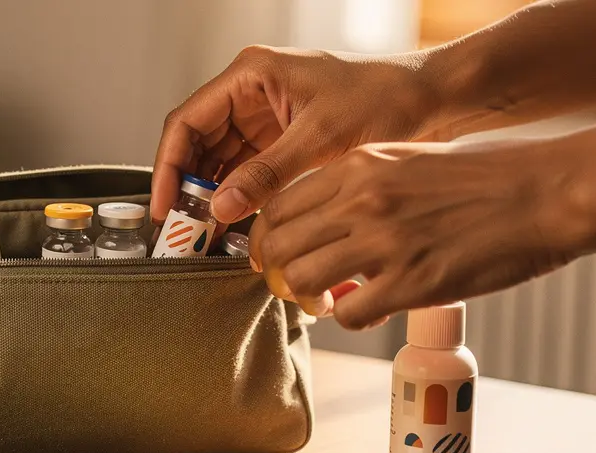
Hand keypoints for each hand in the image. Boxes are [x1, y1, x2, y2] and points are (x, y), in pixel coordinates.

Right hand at [151, 46, 438, 224]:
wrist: (429, 100)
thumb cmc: (384, 99)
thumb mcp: (321, 139)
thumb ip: (267, 174)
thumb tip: (221, 207)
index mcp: (251, 75)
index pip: (187, 121)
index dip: (169, 166)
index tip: (165, 206)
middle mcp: (250, 93)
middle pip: (196, 143)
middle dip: (186, 186)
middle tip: (182, 230)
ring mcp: (264, 117)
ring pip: (217, 160)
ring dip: (209, 196)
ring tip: (203, 234)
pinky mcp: (280, 139)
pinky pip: (244, 170)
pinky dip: (235, 197)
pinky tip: (231, 224)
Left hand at [249, 139, 584, 329]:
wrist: (544, 192)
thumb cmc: (481, 176)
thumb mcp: (405, 159)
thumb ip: (358, 185)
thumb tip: (322, 221)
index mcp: (358, 165)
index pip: (278, 206)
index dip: (266, 238)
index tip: (272, 255)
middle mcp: (362, 201)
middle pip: (280, 246)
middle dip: (276, 272)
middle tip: (293, 285)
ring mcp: (385, 242)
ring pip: (303, 281)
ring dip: (308, 299)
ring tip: (328, 302)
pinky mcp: (412, 283)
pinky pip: (349, 314)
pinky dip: (350, 318)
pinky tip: (368, 310)